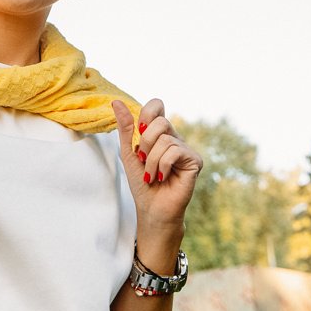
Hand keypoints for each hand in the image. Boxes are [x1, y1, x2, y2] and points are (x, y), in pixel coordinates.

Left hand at [112, 98, 201, 229]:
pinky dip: (163, 166)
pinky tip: (163, 177)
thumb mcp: (128, 152)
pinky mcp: (194, 160)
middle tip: (143, 160)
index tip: (138, 130)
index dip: (147, 113)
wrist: (151, 208)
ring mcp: (185, 148)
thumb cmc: (141, 182)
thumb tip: (116, 101)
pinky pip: (175, 151)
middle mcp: (174, 137)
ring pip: (165, 140)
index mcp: (159, 133)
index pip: (157, 106)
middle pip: (160, 122)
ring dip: (152, 161)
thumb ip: (125, 128)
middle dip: (145, 143)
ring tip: (151, 176)